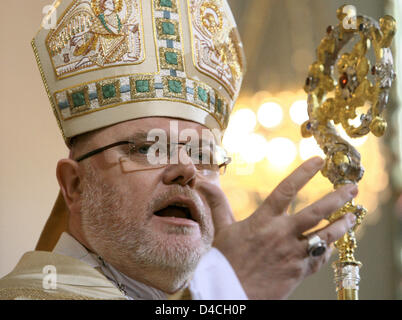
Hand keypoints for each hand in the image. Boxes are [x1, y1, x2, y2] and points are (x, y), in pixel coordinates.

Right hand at [197, 157, 357, 299]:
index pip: (286, 189)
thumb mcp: (222, 228)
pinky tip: (333, 244)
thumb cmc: (225, 260)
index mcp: (263, 220)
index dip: (303, 173)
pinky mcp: (298, 271)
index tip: (318, 160)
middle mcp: (281, 234)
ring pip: (325, 235)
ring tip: (352, 216)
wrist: (230, 292)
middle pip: (316, 212)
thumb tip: (204, 183)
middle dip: (337, 198)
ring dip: (342, 225)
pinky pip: (320, 258)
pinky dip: (328, 250)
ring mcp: (292, 253)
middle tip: (352, 188)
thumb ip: (218, 203)